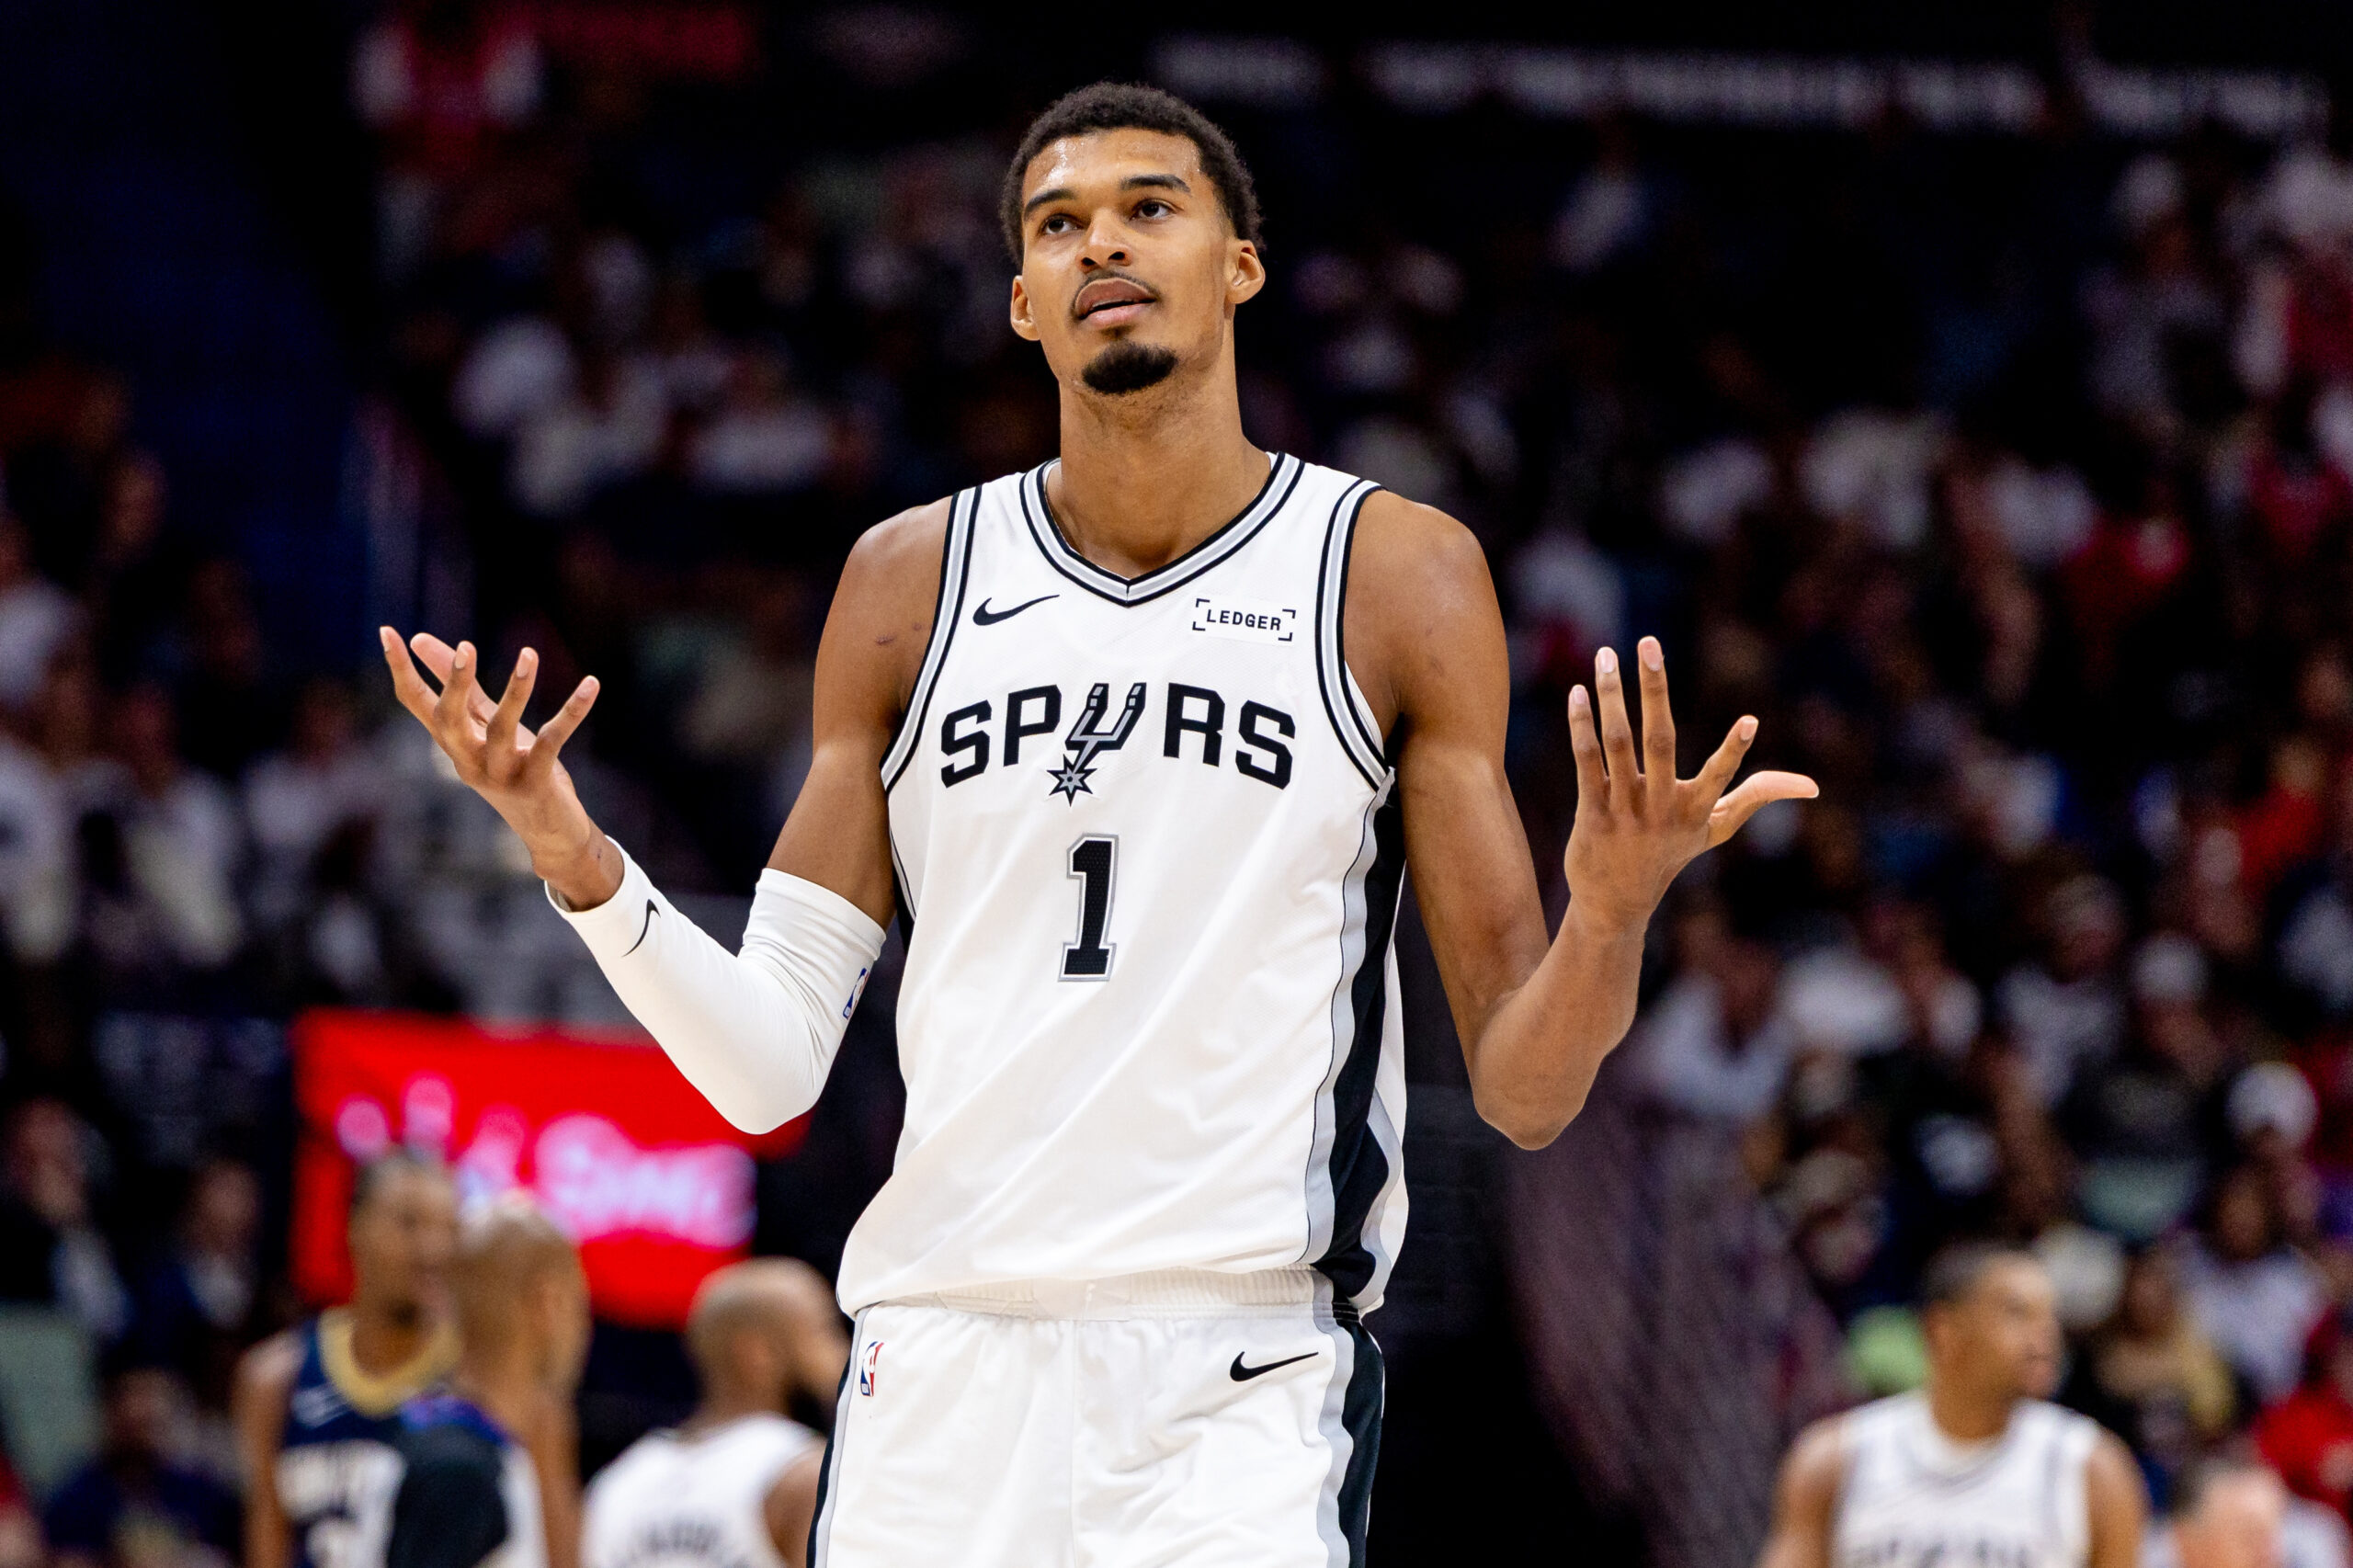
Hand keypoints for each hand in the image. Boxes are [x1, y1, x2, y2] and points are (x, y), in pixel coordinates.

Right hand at [379, 628, 619, 905]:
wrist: (549, 832)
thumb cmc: (514, 769)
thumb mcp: (486, 727)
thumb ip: (463, 687)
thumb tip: (422, 640)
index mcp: (453, 743)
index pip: (416, 703)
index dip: (400, 669)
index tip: (387, 631)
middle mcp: (468, 760)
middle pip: (449, 720)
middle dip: (456, 683)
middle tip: (467, 645)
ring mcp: (499, 775)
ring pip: (501, 729)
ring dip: (517, 690)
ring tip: (529, 654)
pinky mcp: (535, 783)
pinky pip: (552, 741)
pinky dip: (572, 712)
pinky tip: (591, 684)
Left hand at [1563, 636, 1816, 932]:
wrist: (1616, 903)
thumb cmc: (1671, 855)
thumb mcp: (1716, 829)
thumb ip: (1756, 797)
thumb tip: (1811, 786)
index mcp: (1696, 810)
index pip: (1721, 777)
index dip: (1734, 751)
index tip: (1750, 722)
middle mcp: (1662, 809)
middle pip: (1660, 741)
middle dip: (1655, 689)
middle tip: (1648, 642)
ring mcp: (1625, 811)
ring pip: (1618, 744)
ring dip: (1612, 696)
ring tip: (1606, 654)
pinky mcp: (1592, 814)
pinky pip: (1586, 763)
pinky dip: (1581, 726)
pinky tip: (1577, 692)